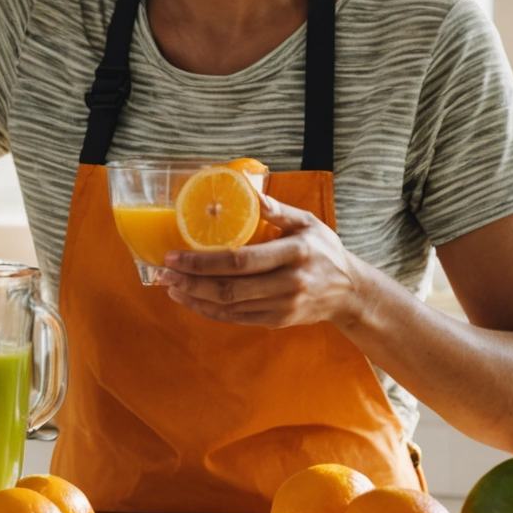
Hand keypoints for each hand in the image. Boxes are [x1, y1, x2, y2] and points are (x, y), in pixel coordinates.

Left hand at [158, 192, 369, 328]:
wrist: (349, 292)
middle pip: (229, 288)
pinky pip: (236, 318)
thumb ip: (279, 210)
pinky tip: (191, 299)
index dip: (203, 261)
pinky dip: (209, 310)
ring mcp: (282, 306)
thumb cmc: (324, 251)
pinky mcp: (277, 321)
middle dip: (191, 281)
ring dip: (194, 298)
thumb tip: (250, 191)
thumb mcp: (309, 223)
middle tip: (163, 272)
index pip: (240, 261)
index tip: (175, 256)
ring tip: (169, 285)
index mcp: (294, 253)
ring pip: (229, 306)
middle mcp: (288, 283)